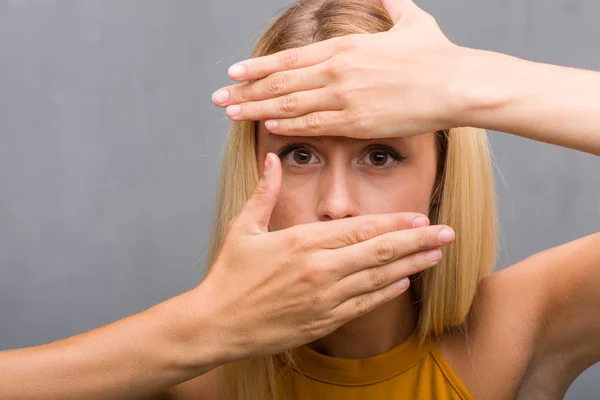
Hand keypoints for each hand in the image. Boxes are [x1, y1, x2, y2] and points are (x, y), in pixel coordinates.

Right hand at [197, 153, 454, 360]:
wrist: (217, 325)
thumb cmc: (229, 275)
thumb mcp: (244, 228)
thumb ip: (265, 191)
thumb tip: (274, 158)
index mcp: (302, 242)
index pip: (360, 228)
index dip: (395, 222)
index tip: (421, 215)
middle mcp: (320, 270)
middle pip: (380, 252)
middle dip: (418, 241)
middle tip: (448, 233)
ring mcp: (324, 298)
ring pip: (379, 279)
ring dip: (412, 265)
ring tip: (437, 255)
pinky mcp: (323, 321)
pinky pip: (364, 304)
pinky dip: (387, 292)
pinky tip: (405, 282)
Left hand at [212, 0, 468, 138]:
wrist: (457, 84)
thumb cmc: (436, 53)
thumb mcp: (411, 18)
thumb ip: (388, 1)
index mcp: (345, 47)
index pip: (290, 58)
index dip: (258, 67)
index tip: (234, 73)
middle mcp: (337, 71)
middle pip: (280, 82)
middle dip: (246, 91)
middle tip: (219, 98)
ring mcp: (344, 98)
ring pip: (289, 105)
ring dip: (257, 110)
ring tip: (232, 114)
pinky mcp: (356, 122)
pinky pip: (314, 125)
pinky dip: (288, 125)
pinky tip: (268, 127)